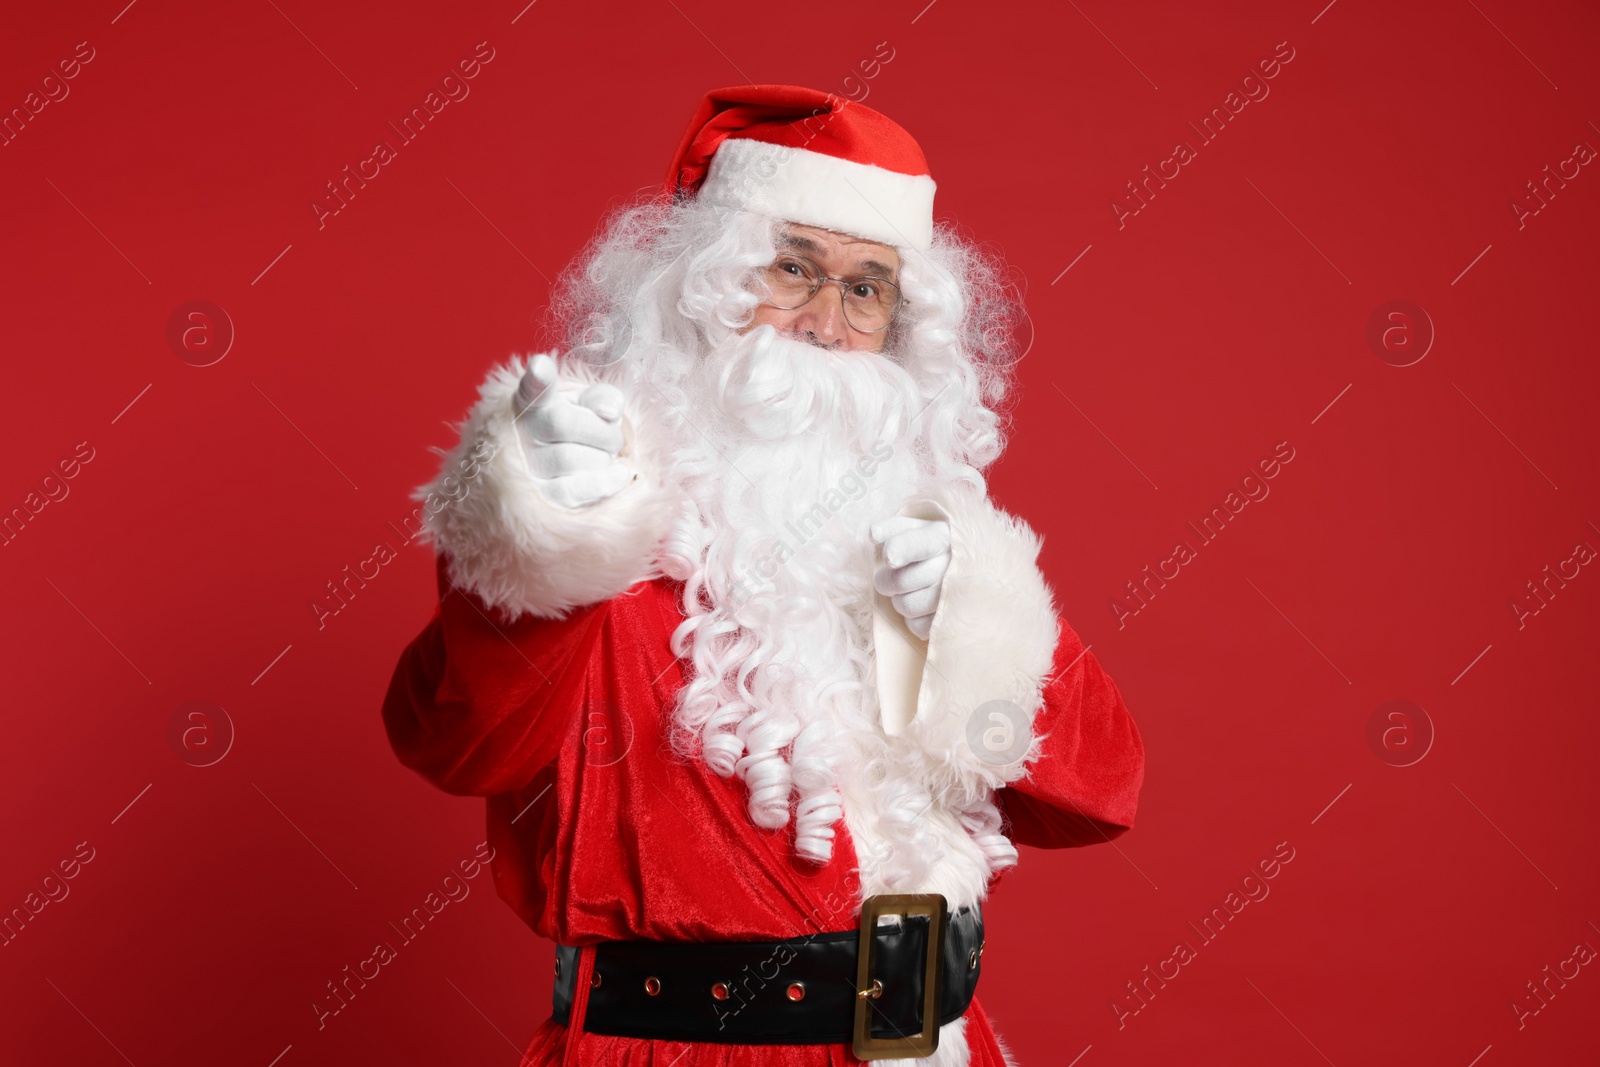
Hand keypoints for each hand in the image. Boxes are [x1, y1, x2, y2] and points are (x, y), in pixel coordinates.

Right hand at [514, 354, 633, 507]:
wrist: (554, 466)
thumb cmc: (575, 425)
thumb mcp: (587, 403)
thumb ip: (603, 398)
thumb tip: (611, 410)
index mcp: (532, 400)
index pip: (533, 387)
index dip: (538, 378)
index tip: (541, 367)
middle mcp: (522, 431)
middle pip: (567, 426)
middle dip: (603, 432)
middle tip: (609, 435)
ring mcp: (526, 465)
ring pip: (576, 460)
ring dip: (604, 458)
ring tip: (602, 454)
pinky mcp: (540, 497)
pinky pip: (576, 491)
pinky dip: (605, 482)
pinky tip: (618, 474)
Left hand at [870, 516, 950, 640]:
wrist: (970, 569)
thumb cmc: (934, 547)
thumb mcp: (918, 530)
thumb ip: (893, 528)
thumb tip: (873, 533)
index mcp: (942, 536)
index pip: (919, 543)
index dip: (900, 549)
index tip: (889, 558)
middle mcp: (953, 564)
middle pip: (901, 581)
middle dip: (886, 582)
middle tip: (888, 579)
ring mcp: (957, 593)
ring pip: (907, 606)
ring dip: (899, 601)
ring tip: (910, 591)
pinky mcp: (955, 619)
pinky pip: (918, 626)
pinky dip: (913, 620)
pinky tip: (921, 608)